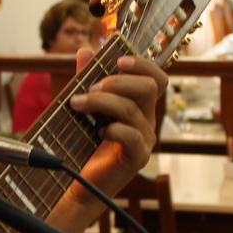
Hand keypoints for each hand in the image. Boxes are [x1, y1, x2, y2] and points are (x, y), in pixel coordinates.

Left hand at [67, 49, 165, 203]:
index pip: (156, 78)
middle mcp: (146, 120)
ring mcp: (145, 139)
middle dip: (118, 81)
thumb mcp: (84, 106)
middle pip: (149, 88)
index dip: (143, 64)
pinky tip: (95, 131)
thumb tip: (85, 49)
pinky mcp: (138, 157)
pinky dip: (112, 129)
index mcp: (139, 105)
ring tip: (77, 104)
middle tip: (91, 87)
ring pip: (132, 109)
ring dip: (101, 102)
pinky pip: (131, 136)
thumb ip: (87, 79)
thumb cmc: (82, 144)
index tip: (118, 60)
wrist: (77, 182)